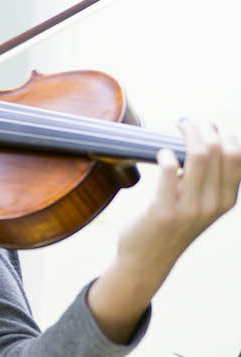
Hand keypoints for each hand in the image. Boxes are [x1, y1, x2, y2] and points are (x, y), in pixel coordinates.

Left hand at [87, 120, 240, 342]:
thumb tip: (201, 138)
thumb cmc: (171, 224)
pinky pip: (169, 170)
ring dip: (186, 134)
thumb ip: (204, 178)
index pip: (238, 156)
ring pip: (198, 156)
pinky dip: (166, 154)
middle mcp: (213, 204)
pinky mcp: (164, 210)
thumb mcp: (199, 203)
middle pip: (218, 150)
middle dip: (203, 128)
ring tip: (174, 128)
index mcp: (226, 199)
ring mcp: (190, 208)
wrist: (148, 259)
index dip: (224, 133)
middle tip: (186, 122)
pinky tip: (161, 152)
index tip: (207, 125)